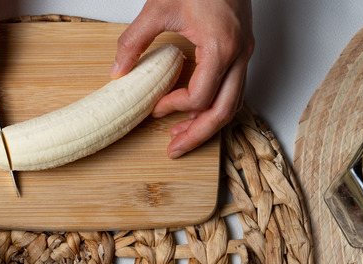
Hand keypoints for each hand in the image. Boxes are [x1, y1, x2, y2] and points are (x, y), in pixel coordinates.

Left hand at [111, 0, 253, 157]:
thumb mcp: (158, 7)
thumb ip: (134, 41)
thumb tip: (118, 73)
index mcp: (220, 46)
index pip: (200, 96)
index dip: (175, 107)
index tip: (155, 108)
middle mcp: (238, 55)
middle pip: (223, 111)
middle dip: (198, 136)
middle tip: (174, 150)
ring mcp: (244, 54)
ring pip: (233, 105)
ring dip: (208, 125)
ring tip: (183, 138)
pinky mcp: (242, 52)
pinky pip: (235, 91)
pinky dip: (216, 107)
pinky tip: (196, 114)